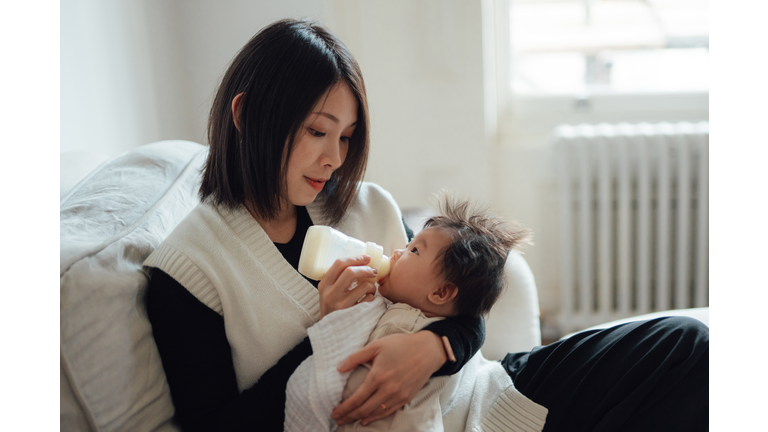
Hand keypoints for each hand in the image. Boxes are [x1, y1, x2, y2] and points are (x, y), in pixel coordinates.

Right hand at [318, 255, 377, 317]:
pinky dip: (372, 297)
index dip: (355, 258)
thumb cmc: (332, 308)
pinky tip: (369, 299)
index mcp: (324, 285)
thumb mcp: (328, 292)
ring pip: (363, 286)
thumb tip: (360, 262)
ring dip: (372, 285)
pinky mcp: (353, 314)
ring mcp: (341, 305)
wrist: (329, 333)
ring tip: (371, 288)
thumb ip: (337, 279)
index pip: (339, 264)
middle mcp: (331, 294)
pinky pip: (369, 300)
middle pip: (351, 272)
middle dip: (366, 269)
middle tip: (373, 271)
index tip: (366, 258)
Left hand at [332, 331, 446, 425]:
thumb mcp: (376, 346)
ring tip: (349, 420)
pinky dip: (376, 417)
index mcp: (378, 376)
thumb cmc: (401, 345)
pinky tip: (367, 419)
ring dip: (360, 418)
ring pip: (375, 413)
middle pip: (364, 409)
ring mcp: (398, 395)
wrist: (428, 350)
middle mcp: (388, 389)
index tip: (334, 413)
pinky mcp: (406, 398)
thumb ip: (356, 357)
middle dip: (349, 416)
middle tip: (338, 420)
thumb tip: (339, 368)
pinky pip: (388, 411)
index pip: (356, 398)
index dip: (344, 408)